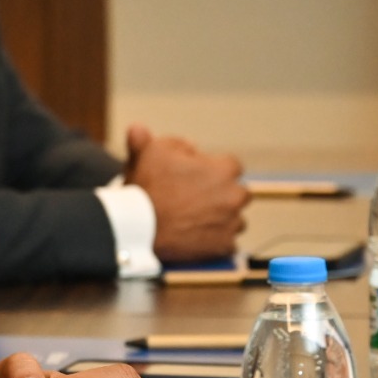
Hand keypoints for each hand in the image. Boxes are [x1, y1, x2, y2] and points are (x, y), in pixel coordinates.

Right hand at [124, 124, 247, 261]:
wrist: (138, 228)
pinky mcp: (224, 247)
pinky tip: (198, 238)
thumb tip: (141, 130)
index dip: (214, 170)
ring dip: (222, 219)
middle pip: (239, 193)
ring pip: (236, 220)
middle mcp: (233, 196)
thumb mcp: (147, 151)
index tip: (199, 178)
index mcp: (223, 170)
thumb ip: (150, 137)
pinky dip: (216, 242)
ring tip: (198, 221)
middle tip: (199, 200)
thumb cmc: (145, 187)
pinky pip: (228, 244)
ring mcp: (230, 224)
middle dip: (224, 195)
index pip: (232, 166)